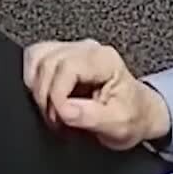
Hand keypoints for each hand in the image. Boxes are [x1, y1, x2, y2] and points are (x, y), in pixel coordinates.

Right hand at [22, 38, 171, 149]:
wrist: (139, 112)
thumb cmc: (132, 116)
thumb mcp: (119, 125)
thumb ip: (91, 117)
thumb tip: (64, 110)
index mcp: (104, 60)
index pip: (66, 67)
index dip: (57, 95)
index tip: (60, 118)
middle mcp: (87, 49)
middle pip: (47, 61)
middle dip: (45, 95)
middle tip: (56, 120)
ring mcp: (73, 49)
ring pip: (36, 56)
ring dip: (36, 86)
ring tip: (51, 108)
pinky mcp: (62, 55)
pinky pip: (35, 58)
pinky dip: (33, 79)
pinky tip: (46, 96)